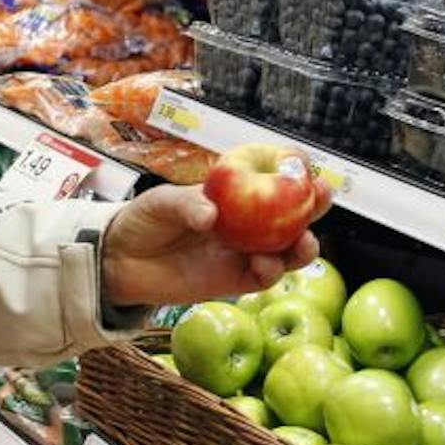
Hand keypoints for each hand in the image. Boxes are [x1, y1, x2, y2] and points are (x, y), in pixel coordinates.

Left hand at [101, 182, 329, 308]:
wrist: (122, 262)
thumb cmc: (144, 221)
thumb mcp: (162, 203)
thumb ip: (187, 205)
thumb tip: (211, 216)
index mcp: (234, 192)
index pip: (272, 175)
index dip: (293, 168)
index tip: (304, 164)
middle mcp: (248, 221)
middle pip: (292, 212)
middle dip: (314, 205)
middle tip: (322, 197)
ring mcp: (245, 251)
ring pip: (287, 248)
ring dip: (303, 245)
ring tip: (305, 242)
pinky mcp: (236, 280)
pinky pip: (265, 276)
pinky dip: (272, 271)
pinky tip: (266, 265)